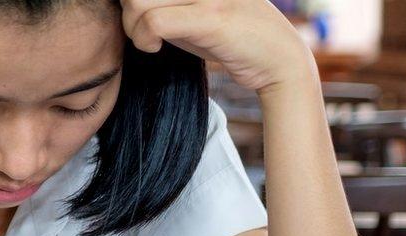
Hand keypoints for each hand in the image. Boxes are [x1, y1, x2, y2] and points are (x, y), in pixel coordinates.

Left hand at [120, 0, 316, 93]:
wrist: (278, 60)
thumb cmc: (231, 38)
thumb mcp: (195, 12)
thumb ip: (168, 4)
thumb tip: (127, 4)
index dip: (132, 3)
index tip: (139, 21)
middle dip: (127, 13)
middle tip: (141, 32)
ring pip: (138, 1)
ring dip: (132, 28)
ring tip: (148, 41)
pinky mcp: (210, 18)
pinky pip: (155, 21)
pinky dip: (144, 39)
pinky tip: (154, 48)